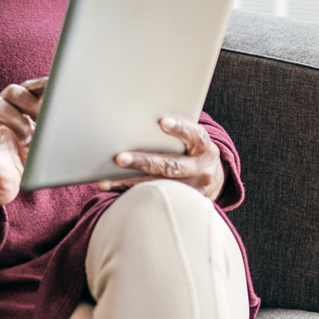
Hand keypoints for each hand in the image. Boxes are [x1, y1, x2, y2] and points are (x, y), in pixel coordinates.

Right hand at [0, 78, 46, 218]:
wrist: (6, 186)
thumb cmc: (29, 162)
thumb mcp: (47, 145)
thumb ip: (58, 130)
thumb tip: (84, 123)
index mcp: (24, 106)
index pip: (34, 87)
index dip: (44, 86)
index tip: (59, 90)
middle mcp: (5, 108)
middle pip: (14, 91)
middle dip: (31, 103)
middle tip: (44, 116)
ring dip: (15, 119)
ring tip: (26, 137)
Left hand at [96, 117, 224, 199]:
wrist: (214, 180)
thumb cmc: (194, 151)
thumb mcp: (194, 139)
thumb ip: (178, 131)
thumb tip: (142, 115)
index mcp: (205, 148)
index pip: (195, 136)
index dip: (180, 129)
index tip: (162, 122)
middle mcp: (201, 170)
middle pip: (171, 166)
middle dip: (144, 162)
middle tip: (119, 158)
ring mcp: (192, 190)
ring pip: (158, 187)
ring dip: (128, 183)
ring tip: (104, 181)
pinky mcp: (180, 204)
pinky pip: (152, 199)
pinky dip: (128, 193)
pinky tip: (109, 189)